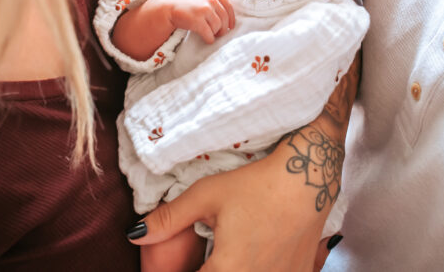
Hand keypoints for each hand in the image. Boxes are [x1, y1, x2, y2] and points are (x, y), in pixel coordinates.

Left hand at [126, 137, 334, 270]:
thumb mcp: (207, 195)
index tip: (174, 269)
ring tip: (221, 258)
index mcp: (227, 270)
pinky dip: (252, 271)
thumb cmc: (256, 184)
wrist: (308, 180)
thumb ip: (168, 219)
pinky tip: (249, 258)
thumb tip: (134, 234)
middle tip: (203, 259)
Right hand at [157, 0, 234, 43]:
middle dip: (223, 28)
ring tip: (210, 34)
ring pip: (218, 27)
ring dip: (215, 33)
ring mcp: (204, 9)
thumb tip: (229, 16)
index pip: (229, 7)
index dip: (231, 19)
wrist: (168, 6)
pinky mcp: (198, 20)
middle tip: (219, 33)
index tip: (230, 26)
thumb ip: (215, 0)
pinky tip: (207, 39)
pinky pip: (209, 34)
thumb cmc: (186, 3)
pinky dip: (209, 39)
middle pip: (225, 18)